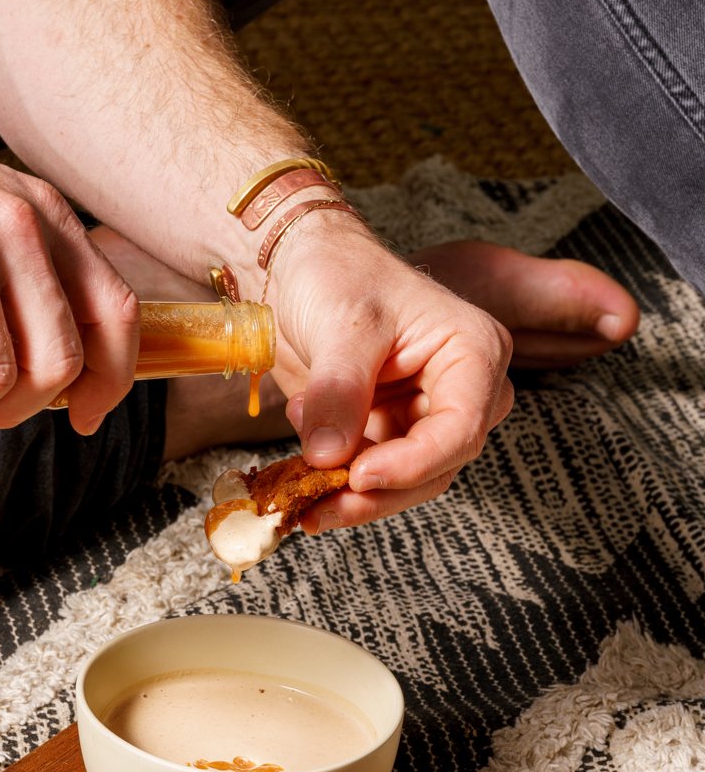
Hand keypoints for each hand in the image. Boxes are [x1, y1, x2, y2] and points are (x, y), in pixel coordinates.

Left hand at [264, 212, 514, 528]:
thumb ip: (340, 391)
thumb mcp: (342, 325)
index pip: (461, 428)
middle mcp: (460, 390)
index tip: (359, 477)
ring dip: (347, 490)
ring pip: (402, 482)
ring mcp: (423, 415)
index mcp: (473, 352)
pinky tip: (299, 454)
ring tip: (298, 471)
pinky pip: (368, 475)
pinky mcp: (386, 432)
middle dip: (376, 491)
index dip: (413, 463)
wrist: (298, 269)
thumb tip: (328, 456)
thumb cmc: (337, 274)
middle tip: (318, 502)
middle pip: (436, 466)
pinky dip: (331, 478)